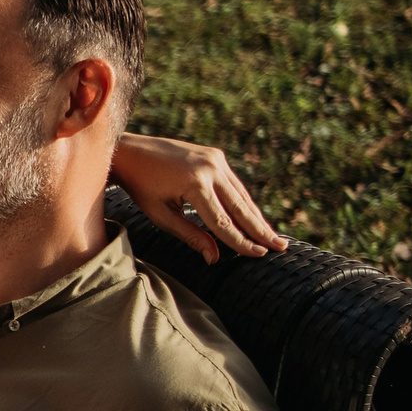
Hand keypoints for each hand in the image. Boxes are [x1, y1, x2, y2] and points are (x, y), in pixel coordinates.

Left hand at [109, 133, 287, 264]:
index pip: (222, 221)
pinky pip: (233, 184)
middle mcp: (210, 168)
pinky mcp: (215, 155)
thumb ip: (190, 235)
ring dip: (256, 217)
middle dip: (260, 230)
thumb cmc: (141, 188)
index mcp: (195, 184)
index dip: (241, 241)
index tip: (259, 255)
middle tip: (280, 247)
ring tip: (272, 237)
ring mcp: (215, 159)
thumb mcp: (161, 215)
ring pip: (241, 195)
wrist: (132, 152)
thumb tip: (214, 258)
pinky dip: (243, 202)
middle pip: (240, 207)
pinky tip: (254, 218)